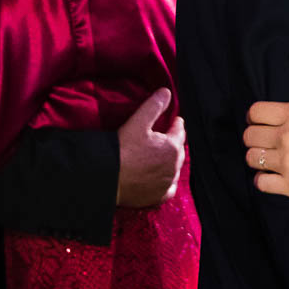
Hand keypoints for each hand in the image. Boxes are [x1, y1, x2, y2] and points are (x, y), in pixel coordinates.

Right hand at [116, 89, 184, 206]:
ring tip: (162, 155)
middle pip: (178, 150)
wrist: (108, 178)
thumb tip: (166, 92)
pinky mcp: (158, 196)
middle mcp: (173, 167)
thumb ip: (154, 106)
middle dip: (174, 142)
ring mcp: (166, 183)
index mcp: (172, 147)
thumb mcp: (137, 123)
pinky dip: (166, 181)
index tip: (174, 120)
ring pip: (174, 169)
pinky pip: (168, 188)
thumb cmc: (122, 150)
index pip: (179, 131)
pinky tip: (161, 178)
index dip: (176, 124)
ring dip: (170, 162)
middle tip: (166, 137)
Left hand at [244, 57, 288, 208]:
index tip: (263, 123)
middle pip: (249, 135)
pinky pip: (261, 183)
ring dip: (258, 158)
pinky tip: (276, 176)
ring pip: (251, 158)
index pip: (255, 112)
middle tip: (269, 142)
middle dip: (256, 137)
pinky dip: (264, 180)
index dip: (256, 117)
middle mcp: (288, 137)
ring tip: (272, 159)